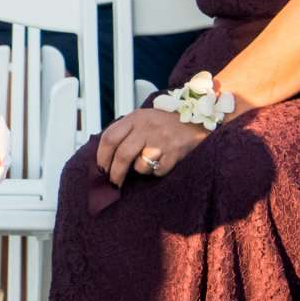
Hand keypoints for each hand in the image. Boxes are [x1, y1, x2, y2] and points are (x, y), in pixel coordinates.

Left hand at [92, 107, 209, 186]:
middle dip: (115, 174)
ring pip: (140, 166)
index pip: (109, 138)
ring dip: (140, 170)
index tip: (101, 169)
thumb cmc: (165, 123)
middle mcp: (147, 127)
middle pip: (122, 155)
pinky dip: (157, 171)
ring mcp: (162, 140)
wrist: (198, 118)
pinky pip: (158, 171)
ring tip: (148, 163)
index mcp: (136, 118)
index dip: (101, 157)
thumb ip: (125, 132)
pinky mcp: (176, 152)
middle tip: (114, 183)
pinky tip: (162, 162)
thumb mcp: (143, 119)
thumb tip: (105, 159)